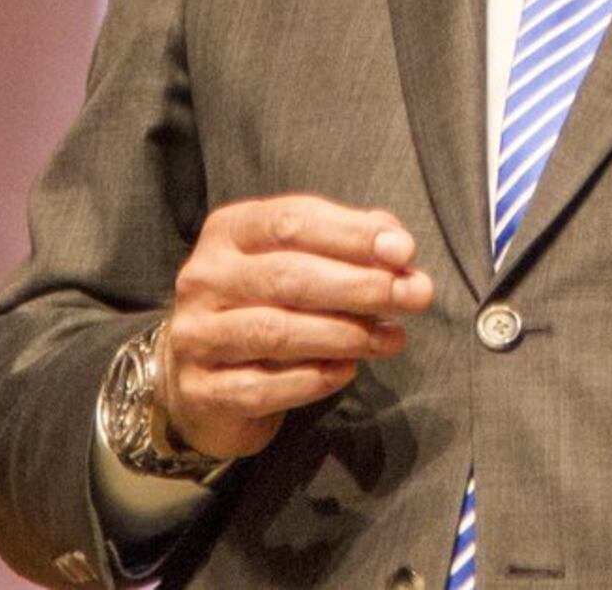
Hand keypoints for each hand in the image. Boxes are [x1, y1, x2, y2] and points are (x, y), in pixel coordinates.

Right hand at [160, 195, 434, 461]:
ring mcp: (197, 336)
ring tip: (391, 338)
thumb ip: (346, 244)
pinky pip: (262, 387)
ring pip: (276, 331)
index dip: (352, 234)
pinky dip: (312, 379)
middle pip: (288, 276)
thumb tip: (396, 245)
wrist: (204, 377)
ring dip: (345, 334)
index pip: (292, 221)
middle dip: (361, 286)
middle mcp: (204, 278)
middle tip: (414, 296)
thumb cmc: (266, 304)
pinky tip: (347, 371)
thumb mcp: (298, 259)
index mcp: (229, 231)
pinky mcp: (202, 390)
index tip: (405, 251)